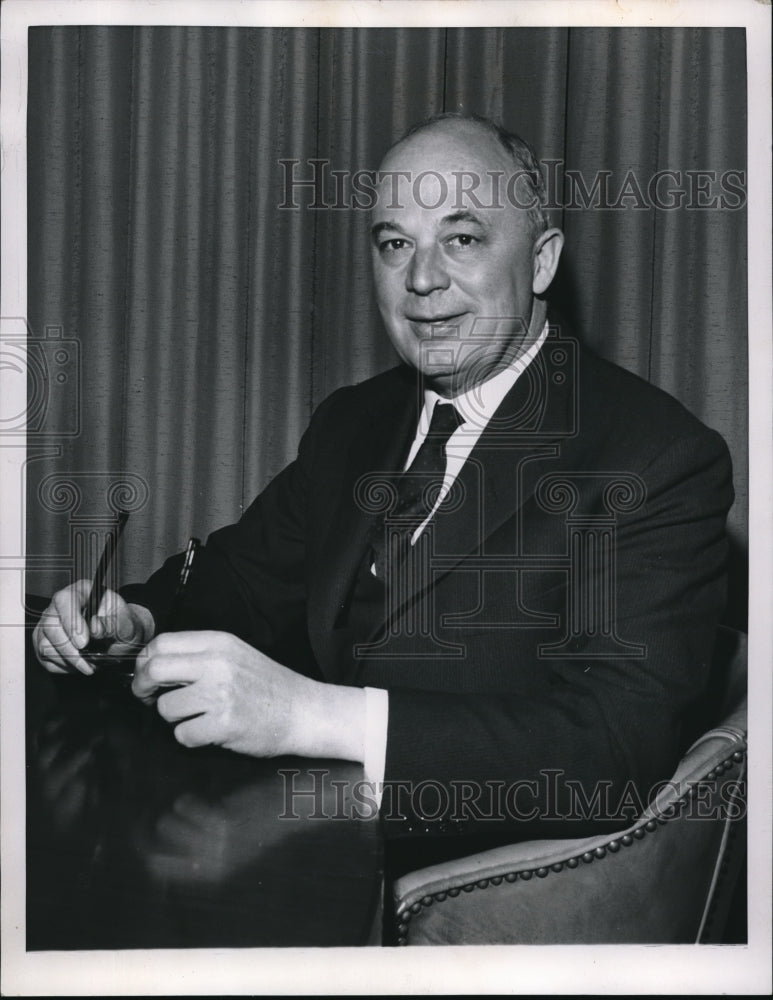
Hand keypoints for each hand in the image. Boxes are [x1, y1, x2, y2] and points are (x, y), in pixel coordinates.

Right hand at [32, 580, 153, 675]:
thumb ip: (114, 623)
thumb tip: (96, 626)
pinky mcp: (44, 642)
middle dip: (68, 649)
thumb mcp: (126, 623)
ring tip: (89, 664)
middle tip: (88, 662)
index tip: (83, 643)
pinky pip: (45, 659)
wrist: (120, 637)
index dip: (71, 622)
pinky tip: (80, 664)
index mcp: (82, 591)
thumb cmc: (122, 625)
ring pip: (44, 645)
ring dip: (68, 661)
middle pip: (50, 625)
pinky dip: (63, 667)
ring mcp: (49, 624)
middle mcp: (60, 605)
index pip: (65, 600)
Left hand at [132, 630, 365, 762]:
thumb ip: (199, 655)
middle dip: (143, 687)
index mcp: (219, 643)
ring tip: (196, 716)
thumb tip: (152, 664)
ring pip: (165, 707)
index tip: (146, 675)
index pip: (162, 644)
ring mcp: (221, 694)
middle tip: (148, 697)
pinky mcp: (224, 724)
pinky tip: (210, 731)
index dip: (145, 662)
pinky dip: (191, 738)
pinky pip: (182, 735)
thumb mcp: (235, 655)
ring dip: (174, 717)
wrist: (303, 711)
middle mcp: (218, 664)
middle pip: (155, 669)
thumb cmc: (267, 686)